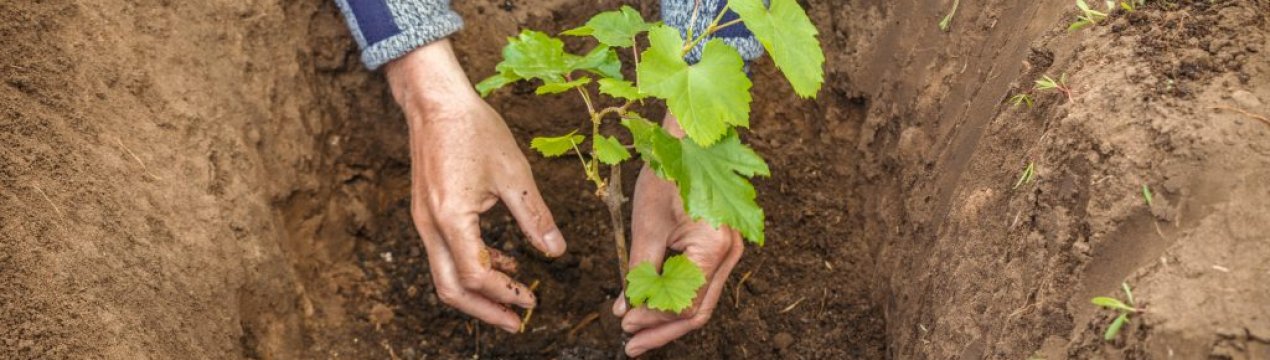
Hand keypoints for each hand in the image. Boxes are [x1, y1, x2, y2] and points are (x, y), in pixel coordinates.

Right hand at [385, 40, 565, 332]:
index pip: (477, 275)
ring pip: (444, 275)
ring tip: (512, 299)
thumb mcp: (514, 174)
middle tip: (516, 323)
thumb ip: (535, 217)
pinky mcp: (426, 213)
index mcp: (452, 218)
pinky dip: (470, 266)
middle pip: (451, 288)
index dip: (506, 294)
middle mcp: (430, 226)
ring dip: (477, 293)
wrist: (435, 102)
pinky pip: (445, 253)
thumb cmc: (474, 130)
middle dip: (485, 310)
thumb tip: (557, 252)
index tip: (532, 302)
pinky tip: (502, 262)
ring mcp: (424, 221)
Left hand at [611, 114, 744, 356]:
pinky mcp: (719, 247)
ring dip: (668, 319)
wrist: (688, 140)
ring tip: (637, 333)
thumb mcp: (647, 226)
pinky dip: (676, 298)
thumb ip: (638, 271)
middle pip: (698, 311)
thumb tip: (627, 310)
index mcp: (716, 248)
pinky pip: (700, 284)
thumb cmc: (668, 174)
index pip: (685, 304)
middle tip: (631, 346)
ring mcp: (729, 251)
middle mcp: (731, 254)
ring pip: (700, 301)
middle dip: (662, 330)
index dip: (654, 320)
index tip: (625, 325)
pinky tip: (652, 307)